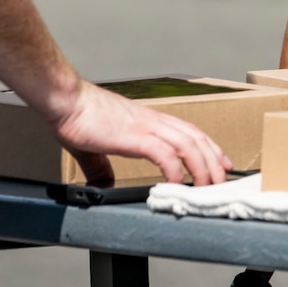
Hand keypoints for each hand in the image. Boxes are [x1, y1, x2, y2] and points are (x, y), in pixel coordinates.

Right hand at [47, 79, 229, 186]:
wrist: (65, 100)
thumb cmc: (79, 116)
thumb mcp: (96, 146)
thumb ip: (101, 166)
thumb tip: (103, 183)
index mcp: (148, 121)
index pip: (189, 132)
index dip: (209, 148)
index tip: (221, 163)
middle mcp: (153, 121)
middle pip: (196, 138)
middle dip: (213, 161)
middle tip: (222, 182)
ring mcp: (145, 126)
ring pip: (187, 144)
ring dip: (202, 166)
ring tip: (207, 186)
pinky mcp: (134, 135)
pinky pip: (163, 152)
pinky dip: (175, 168)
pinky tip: (177, 182)